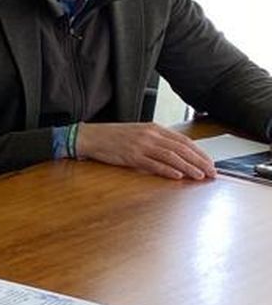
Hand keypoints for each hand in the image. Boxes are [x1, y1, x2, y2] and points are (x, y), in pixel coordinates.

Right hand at [74, 121, 215, 180]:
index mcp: (154, 128)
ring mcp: (141, 145)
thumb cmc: (114, 137)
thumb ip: (157, 141)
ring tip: (200, 176)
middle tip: (212, 172)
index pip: (183, 140)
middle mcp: (150, 135)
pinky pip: (153, 164)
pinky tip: (178, 176)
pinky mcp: (131, 156)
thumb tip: (178, 154)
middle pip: (181, 148)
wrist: (90, 136)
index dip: (199, 152)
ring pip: (171, 156)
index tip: (210, 162)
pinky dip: (167, 170)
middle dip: (199, 161)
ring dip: (188, 167)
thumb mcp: (139, 133)